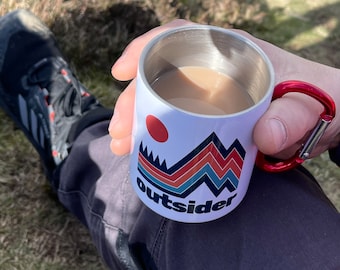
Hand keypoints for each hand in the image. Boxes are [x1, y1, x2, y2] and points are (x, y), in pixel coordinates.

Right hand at [109, 19, 339, 160]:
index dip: (145, 49)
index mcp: (232, 54)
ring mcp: (210, 95)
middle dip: (134, 102)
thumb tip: (264, 135)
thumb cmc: (321, 100)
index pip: (180, 38)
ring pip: (164, 100)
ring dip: (139, 122)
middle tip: (121, 134)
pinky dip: (157, 133)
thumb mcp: (311, 105)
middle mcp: (214, 71)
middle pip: (162, 75)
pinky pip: (177, 120)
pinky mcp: (211, 118)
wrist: (330, 116)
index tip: (121, 72)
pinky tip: (145, 149)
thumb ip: (293, 117)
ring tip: (124, 146)